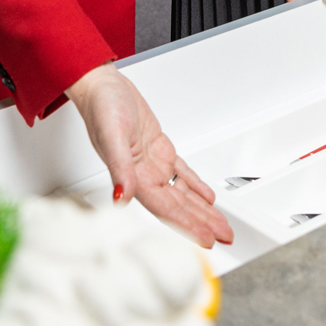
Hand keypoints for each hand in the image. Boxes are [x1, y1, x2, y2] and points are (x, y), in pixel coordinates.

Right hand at [67, 63, 232, 246]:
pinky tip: (206, 196)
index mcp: (133, 177)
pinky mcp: (158, 149)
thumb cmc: (101, 107)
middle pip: (178, 206)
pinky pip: (180, 172)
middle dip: (202, 222)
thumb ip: (119, 168)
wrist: (103, 85)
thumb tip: (121, 196)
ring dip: (202, 209)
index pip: (165, 209)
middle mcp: (144, 175)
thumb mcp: (112, 136)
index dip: (187, 226)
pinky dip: (194, 185)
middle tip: (224, 236)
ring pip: (182, 193)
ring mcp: (152, 163)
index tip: (206, 239)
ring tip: (220, 223)